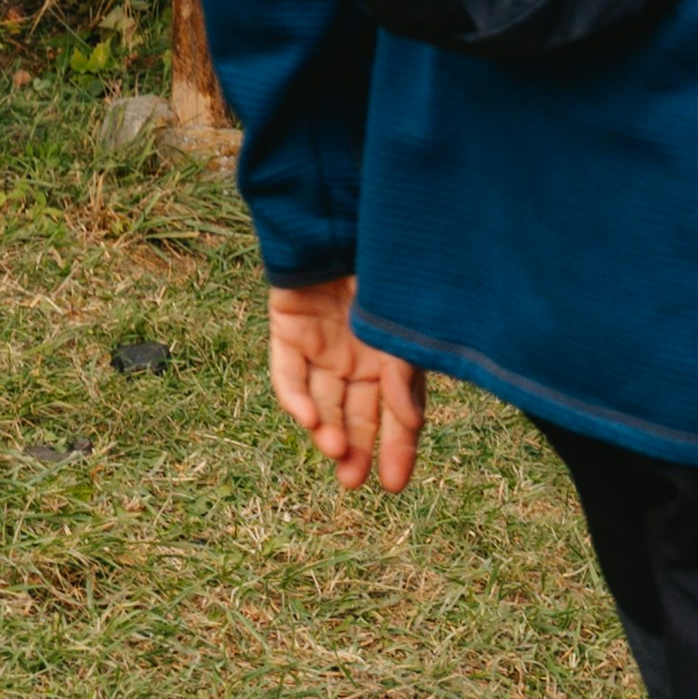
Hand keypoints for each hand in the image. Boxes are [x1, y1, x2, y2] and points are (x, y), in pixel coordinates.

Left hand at [266, 276, 426, 493]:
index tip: (394, 485)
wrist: (336, 213)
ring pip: (322, 402)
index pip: (397, 414)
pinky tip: (309, 421)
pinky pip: (287, 375)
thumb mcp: (399, 322)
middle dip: (357, 449)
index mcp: (392, 356)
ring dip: (327, 430)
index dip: (397, 449)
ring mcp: (321, 346)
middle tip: (354, 482)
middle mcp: (357, 357)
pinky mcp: (287, 332)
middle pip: (356, 415)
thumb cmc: (380, 265)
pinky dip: (296, 399)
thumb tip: (410, 421)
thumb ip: (404, 370)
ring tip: (336, 453)